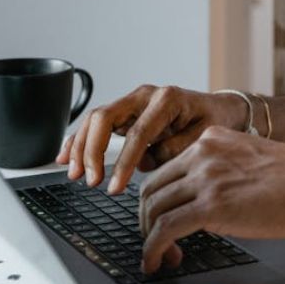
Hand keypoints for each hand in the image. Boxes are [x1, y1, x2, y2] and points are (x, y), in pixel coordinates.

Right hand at [55, 84, 248, 193]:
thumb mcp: (206, 135)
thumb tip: (147, 162)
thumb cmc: (213, 121)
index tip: (114, 187)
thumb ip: (178, 148)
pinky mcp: (125, 113)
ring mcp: (132, 102)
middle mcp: (145, 96)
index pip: (138, 132)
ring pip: (95, 119)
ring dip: (80, 147)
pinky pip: (95, 124)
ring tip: (74, 174)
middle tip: (91, 180)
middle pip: (105, 117)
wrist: (219, 108)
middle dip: (92, 150)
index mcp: (167, 99)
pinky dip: (79, 140)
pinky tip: (65, 157)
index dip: (123, 162)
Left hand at [137, 126, 284, 272]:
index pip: (165, 170)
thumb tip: (202, 204)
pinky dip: (152, 249)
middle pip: (151, 189)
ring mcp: (206, 177)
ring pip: (152, 209)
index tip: (160, 221)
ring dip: (149, 238)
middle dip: (148, 221)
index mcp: (212, 139)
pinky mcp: (211, 205)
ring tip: (163, 257)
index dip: (156, 202)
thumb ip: (222, 172)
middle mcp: (203, 153)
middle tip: (158, 243)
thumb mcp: (250, 161)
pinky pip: (164, 229)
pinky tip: (156, 261)